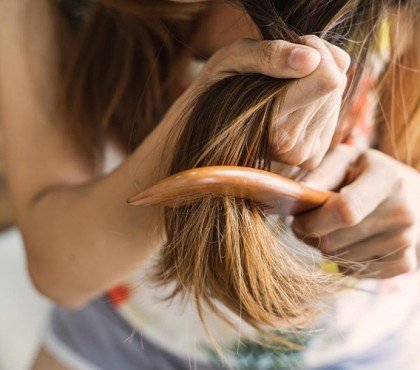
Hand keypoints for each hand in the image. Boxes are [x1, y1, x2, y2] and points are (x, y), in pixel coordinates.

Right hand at [173, 36, 349, 169]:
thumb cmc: (217, 90)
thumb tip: (311, 59)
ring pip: (336, 96)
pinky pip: (334, 113)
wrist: (208, 130)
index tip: (288, 51)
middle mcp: (290, 147)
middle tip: (280, 72)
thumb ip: (268, 55)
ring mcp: (303, 156)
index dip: (311, 52)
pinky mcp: (311, 157)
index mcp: (272, 123)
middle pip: (335, 84)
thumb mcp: (232, 59)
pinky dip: (317, 101)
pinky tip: (291, 104)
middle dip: (312, 66)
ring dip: (313, 83)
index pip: (327, 79)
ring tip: (280, 90)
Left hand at [292, 145, 419, 278]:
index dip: (312, 220)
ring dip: (324, 247)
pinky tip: (348, 240)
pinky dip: (342, 260)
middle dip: (310, 235)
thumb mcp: (344, 160)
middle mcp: (402, 212)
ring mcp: (406, 241)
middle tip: (307, 221)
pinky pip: (354, 272)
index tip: (297, 217)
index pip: (345, 211)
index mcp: (387, 180)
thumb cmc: (365, 173)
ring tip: (331, 227)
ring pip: (340, 259)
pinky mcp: (405, 263)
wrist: (410, 193)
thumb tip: (297, 194)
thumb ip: (320, 173)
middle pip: (335, 241)